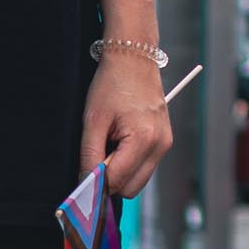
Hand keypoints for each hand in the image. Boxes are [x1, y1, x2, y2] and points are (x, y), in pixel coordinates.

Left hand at [81, 48, 171, 196]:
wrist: (134, 60)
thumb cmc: (112, 85)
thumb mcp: (93, 121)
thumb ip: (90, 156)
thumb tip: (86, 184)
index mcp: (144, 139)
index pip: (117, 181)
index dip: (96, 183)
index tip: (82, 177)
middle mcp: (160, 145)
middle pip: (131, 188)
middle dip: (110, 179)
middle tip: (97, 154)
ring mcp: (165, 144)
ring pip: (138, 180)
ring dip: (120, 171)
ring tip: (110, 143)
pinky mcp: (165, 142)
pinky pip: (145, 167)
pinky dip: (129, 162)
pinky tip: (121, 141)